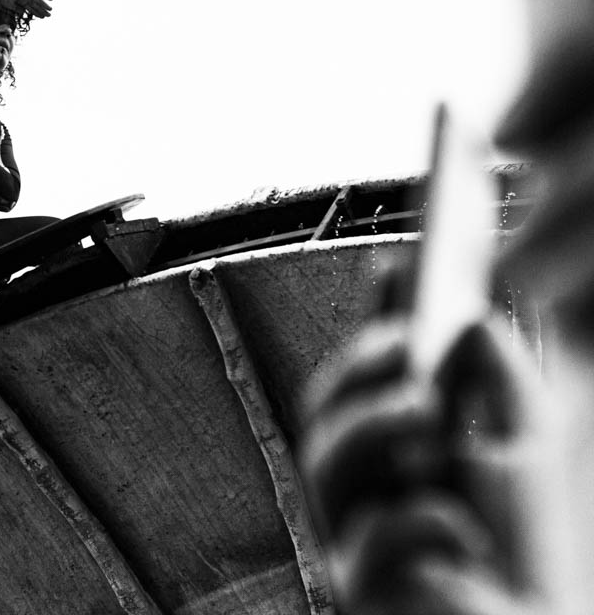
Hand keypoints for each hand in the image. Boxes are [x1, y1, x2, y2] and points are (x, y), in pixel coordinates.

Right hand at [0, 0, 52, 18]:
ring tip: (50, 10)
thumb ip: (16, 9)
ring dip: (45, 5)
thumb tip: (23, 13)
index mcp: (21, 2)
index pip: (31, 9)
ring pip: (40, 1)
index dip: (37, 13)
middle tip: (49, 15)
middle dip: (43, 11)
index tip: (42, 17)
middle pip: (37, 6)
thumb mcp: (9, 5)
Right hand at [299, 316, 562, 614]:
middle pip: (327, 409)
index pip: (371, 368)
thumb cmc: (528, 551)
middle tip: (402, 342)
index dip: (374, 318)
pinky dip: (413, 524)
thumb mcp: (527, 447)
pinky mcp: (360, 586)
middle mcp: (362, 483)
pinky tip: (460, 525)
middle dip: (357, 367)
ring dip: (369, 425)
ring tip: (425, 408)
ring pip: (324, 464)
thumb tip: (476, 321)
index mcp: (395, 443)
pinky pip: (368, 544)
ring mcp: (351, 532)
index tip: (395, 269)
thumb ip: (504, 383)